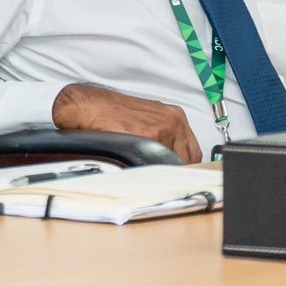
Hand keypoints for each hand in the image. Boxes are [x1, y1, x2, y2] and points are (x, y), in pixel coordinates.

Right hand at [52, 83, 202, 162]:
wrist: (91, 106)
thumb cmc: (114, 113)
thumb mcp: (148, 120)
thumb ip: (165, 137)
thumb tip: (173, 160)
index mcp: (175, 116)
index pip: (193, 152)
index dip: (185, 166)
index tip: (178, 175)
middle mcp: (173, 121)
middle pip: (187, 160)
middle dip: (175, 171)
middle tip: (162, 179)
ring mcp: (163, 128)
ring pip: (173, 164)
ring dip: (162, 172)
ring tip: (146, 172)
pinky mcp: (149, 136)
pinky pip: (157, 163)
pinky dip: (150, 169)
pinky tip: (139, 167)